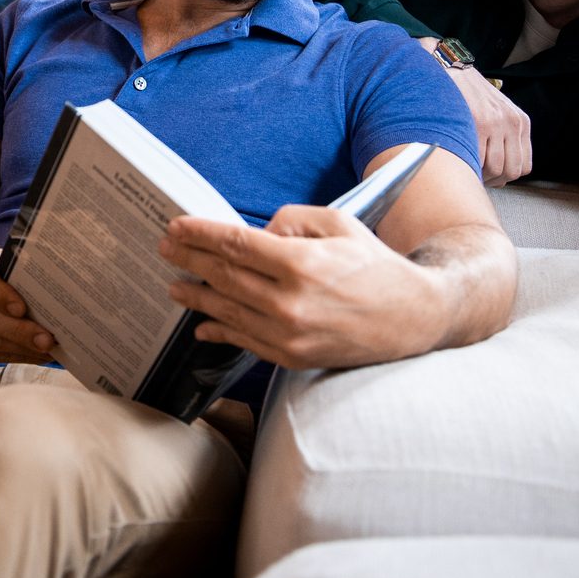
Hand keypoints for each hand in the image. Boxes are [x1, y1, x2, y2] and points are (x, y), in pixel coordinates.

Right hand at [0, 247, 54, 364]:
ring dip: (21, 349)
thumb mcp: (11, 262)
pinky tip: (35, 355)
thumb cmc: (1, 273)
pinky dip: (16, 356)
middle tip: (47, 341)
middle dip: (20, 332)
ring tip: (47, 351)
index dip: (0, 295)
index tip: (22, 309)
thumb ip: (26, 273)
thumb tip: (58, 291)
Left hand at [158, 207, 445, 370]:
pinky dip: (219, 330)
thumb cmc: (375, 266)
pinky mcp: (292, 357)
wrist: (412, 318)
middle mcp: (290, 302)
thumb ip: (292, 220)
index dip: (200, 234)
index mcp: (302, 264)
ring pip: (228, 311)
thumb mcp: (339, 224)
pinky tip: (201, 323)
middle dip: (190, 259)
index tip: (176, 226)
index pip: (236, 245)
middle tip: (166, 248)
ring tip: (174, 284)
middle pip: (225, 277)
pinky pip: (244, 341)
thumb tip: (258, 234)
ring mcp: (289, 335)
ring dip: (196, 295)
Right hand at [419, 38, 530, 186]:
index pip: (524, 166)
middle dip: (493, 181)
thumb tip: (499, 170)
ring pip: (496, 169)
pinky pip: (478, 159)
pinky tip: (460, 159)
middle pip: (512, 171)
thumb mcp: (497, 110)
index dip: (506, 177)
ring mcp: (497, 122)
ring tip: (467, 168)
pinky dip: (469, 166)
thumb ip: (504, 135)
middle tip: (477, 177)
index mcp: (521, 121)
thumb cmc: (468, 93)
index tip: (491, 176)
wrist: (450, 68)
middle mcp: (513, 122)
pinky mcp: (479, 122)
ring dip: (480, 176)